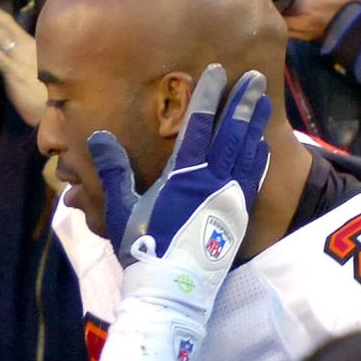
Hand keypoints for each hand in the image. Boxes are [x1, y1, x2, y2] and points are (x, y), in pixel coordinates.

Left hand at [0, 0, 44, 126]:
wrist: (59, 109)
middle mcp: (26, 47)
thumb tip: (6, 56)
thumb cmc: (49, 93)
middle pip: (3, 23)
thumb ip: (22, 60)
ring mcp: (20, 59)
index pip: (9, 23)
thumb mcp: (36, 69)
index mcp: (30, 45)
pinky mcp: (15, 74)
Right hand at [91, 64, 269, 266]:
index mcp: (182, 174)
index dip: (207, 96)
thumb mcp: (122, 208)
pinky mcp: (239, 215)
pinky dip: (258, 156)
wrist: (172, 288)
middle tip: (255, 78)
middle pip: (231, 132)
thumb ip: (113, 170)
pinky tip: (261, 144)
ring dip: (255, 124)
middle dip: (242, 103)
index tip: (215, 72)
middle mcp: (212, 180)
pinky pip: (253, 177)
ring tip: (263, 101)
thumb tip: (98, 136)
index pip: (198, 125)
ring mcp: (230, 197)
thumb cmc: (144, 248)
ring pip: (247, 151)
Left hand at [283, 0, 360, 41]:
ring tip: (281, 6)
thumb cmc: (356, 2)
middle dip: (274, 7)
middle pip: (277, 16)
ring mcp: (304, 33)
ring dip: (280, 18)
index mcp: (304, 5)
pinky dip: (288, 26)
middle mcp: (300, 21)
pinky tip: (293, 17)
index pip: (279, 1)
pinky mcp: (310, 40)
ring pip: (283, 27)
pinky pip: (291, 34)